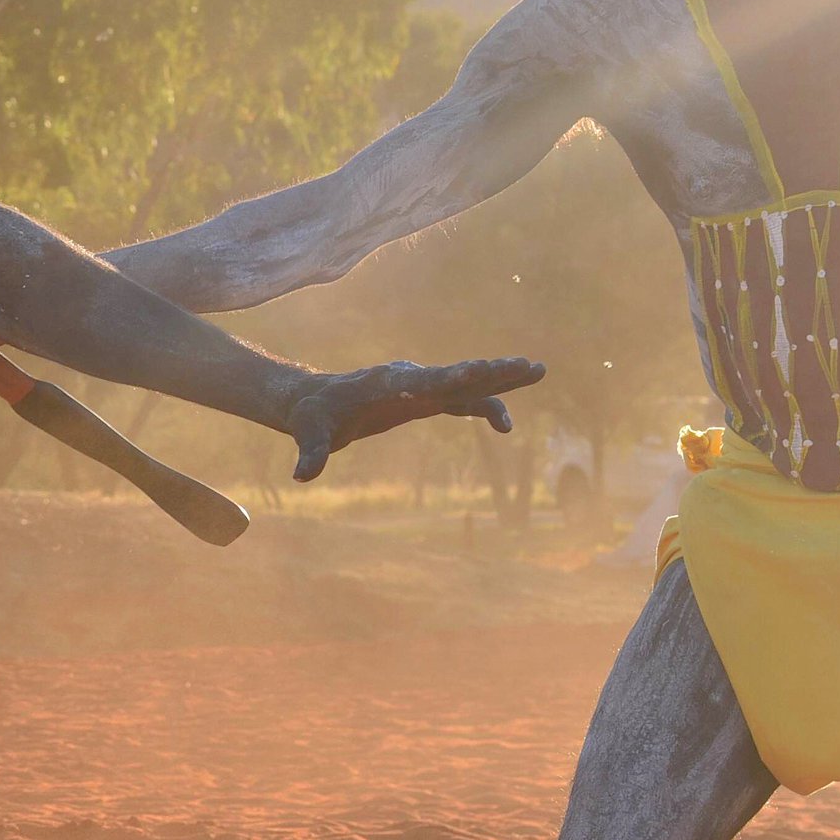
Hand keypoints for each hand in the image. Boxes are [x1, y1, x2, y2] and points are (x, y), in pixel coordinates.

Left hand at [284, 356, 545, 481]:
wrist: (313, 401)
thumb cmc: (311, 416)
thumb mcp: (308, 433)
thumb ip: (312, 453)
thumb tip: (302, 474)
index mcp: (386, 383)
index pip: (424, 380)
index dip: (451, 378)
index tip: (477, 370)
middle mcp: (410, 379)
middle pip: (459, 374)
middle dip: (493, 371)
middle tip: (530, 365)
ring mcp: (421, 387)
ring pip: (468, 382)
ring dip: (501, 379)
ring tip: (538, 370)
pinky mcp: (425, 399)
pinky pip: (462, 401)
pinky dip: (484, 408)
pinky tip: (505, 426)